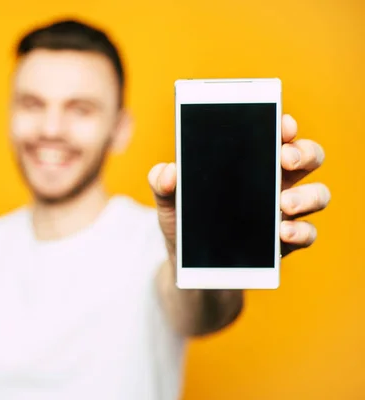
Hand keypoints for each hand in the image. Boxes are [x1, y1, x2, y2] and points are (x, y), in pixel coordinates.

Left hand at [148, 114, 330, 259]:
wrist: (189, 267)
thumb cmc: (184, 222)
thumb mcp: (168, 200)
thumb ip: (162, 183)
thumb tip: (169, 171)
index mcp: (248, 162)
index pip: (275, 135)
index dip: (284, 125)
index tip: (282, 123)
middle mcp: (273, 182)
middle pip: (307, 157)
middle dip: (304, 152)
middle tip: (285, 158)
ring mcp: (283, 212)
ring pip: (317, 194)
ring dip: (308, 195)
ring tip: (284, 203)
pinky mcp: (285, 242)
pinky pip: (307, 233)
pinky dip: (301, 231)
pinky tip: (283, 232)